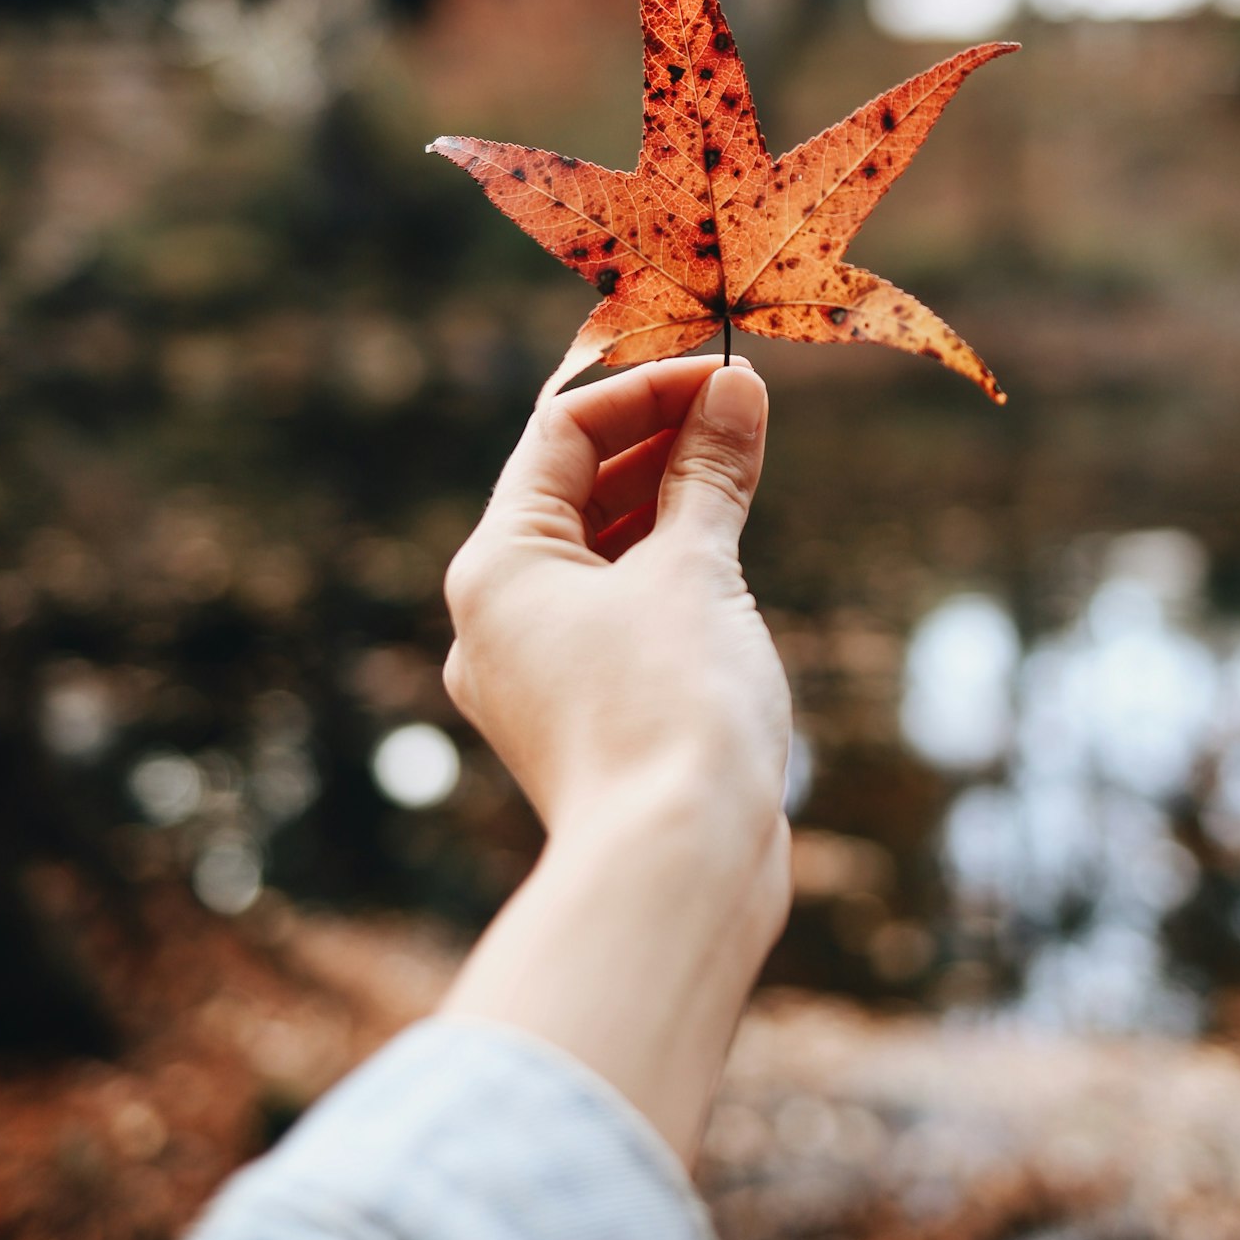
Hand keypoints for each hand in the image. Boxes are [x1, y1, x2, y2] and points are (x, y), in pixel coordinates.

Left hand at [439, 356, 792, 1160]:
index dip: (642, 384)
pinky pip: (619, 614)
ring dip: (667, 500)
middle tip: (741, 401)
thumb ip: (710, 473)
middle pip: (572, 490)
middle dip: (657, 438)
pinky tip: (728, 547)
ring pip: (599, 554)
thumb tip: (735, 389)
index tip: (722, 367)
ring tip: (743, 460)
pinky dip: (668, 569)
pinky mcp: (583, 720)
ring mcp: (536, 676)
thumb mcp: (698, 569)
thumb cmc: (673, 710)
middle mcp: (496, 618)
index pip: (558, 433)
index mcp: (496, 568)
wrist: (676, 872)